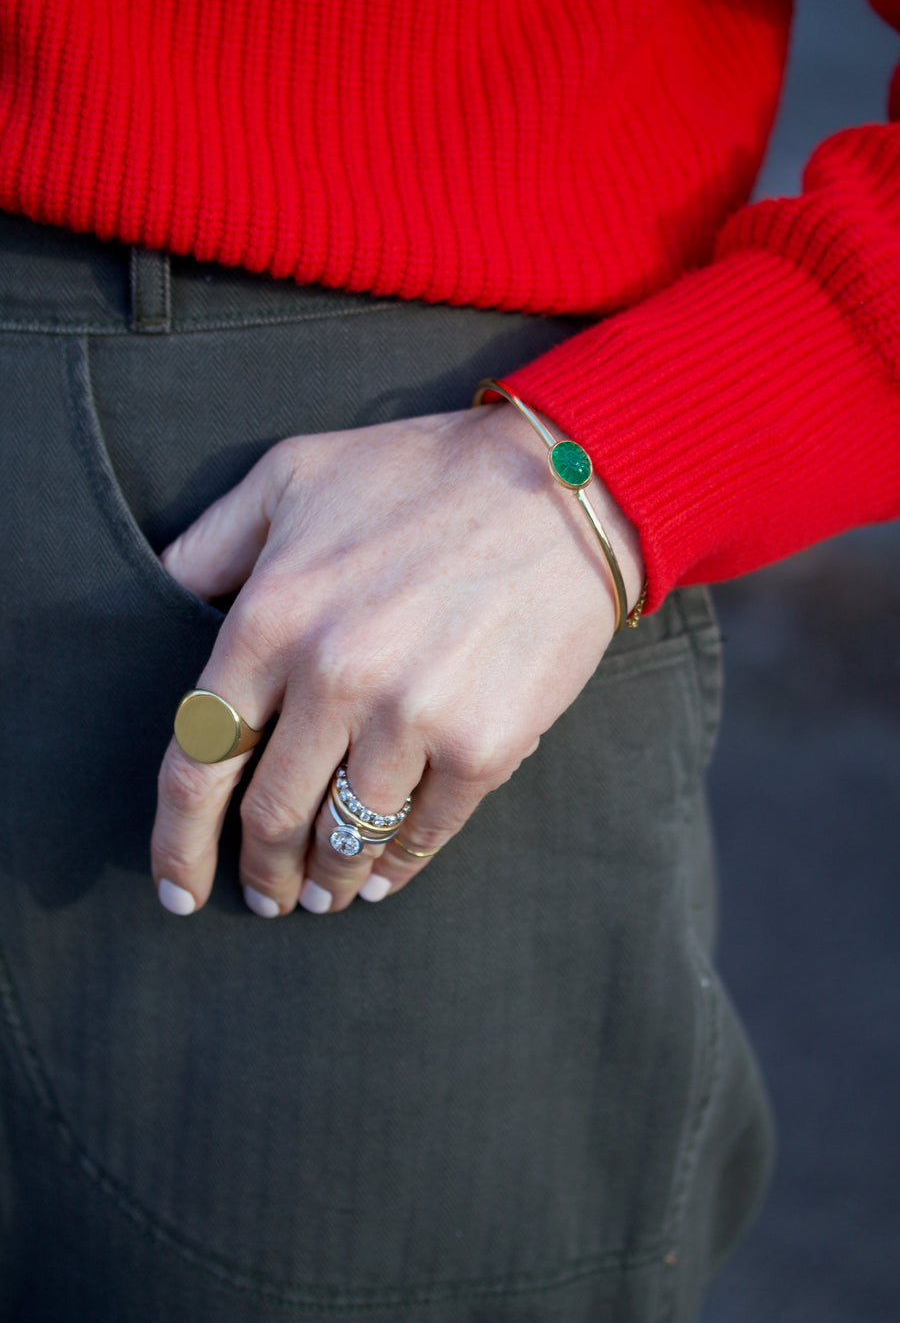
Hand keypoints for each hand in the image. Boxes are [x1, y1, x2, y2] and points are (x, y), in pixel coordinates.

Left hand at [150, 404, 644, 914]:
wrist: (562, 486)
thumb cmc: (420, 475)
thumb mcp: (291, 476)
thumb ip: (209, 543)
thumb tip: (156, 596)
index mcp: (271, 618)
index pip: (198, 760)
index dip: (177, 842)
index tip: (177, 887)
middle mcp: (333, 677)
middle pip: (271, 817)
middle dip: (262, 873)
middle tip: (265, 896)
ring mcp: (413, 717)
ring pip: (347, 836)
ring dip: (328, 882)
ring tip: (324, 896)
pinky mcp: (484, 744)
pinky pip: (425, 832)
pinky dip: (398, 867)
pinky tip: (384, 877)